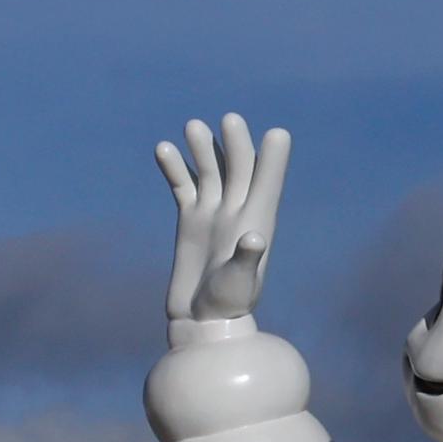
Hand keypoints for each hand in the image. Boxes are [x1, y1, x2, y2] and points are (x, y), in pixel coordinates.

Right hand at [154, 112, 291, 325]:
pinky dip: (175, 168)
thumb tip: (254, 236)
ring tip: (193, 127)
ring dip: (203, 149)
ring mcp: (212, 214)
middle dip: (236, 144)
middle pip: (239, 170)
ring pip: (210, 172)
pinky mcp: (190, 220)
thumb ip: (248, 259)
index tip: (279, 134)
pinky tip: (164, 150)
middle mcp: (236, 212)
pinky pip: (183, 186)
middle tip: (230, 120)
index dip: (274, 160)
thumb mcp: (240, 283)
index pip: (268, 184)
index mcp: (255, 222)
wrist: (201, 321)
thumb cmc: (227, 305)